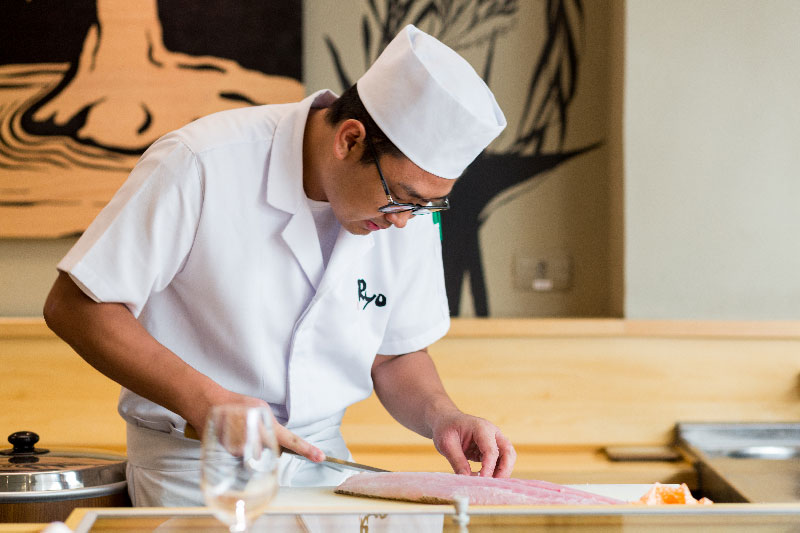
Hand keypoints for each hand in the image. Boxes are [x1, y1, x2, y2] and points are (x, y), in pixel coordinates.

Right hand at [187, 391, 324, 463]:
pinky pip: (242, 455)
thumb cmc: (236, 404)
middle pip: (271, 452)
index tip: (320, 457)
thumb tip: (275, 440)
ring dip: (250, 447)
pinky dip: (239, 448)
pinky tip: (232, 435)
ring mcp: (245, 446)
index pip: (291, 439)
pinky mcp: (232, 452)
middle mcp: (258, 436)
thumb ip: (269, 425)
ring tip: (239, 431)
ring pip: (256, 455)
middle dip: (265, 446)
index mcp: (268, 423)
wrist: (209, 403)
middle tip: (251, 430)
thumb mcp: (259, 409)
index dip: (306, 449)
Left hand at [431, 411, 515, 477]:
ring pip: (507, 456)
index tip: (483, 481)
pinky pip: (500, 460)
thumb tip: (466, 479)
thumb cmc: (446, 428)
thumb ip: (457, 461)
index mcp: (481, 428)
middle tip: (494, 485)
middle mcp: (492, 432)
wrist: (446, 420)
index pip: (491, 450)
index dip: (489, 467)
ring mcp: (494, 440)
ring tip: (490, 484)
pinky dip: (496, 471)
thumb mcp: (446, 444)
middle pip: (508, 451)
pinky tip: (485, 479)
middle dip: (504, 470)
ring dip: (503, 471)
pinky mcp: (492, 448)